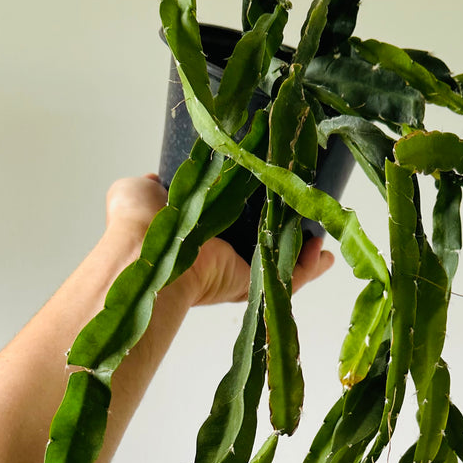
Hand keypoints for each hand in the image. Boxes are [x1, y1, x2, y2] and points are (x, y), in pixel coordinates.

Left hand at [105, 173, 334, 306]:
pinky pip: (289, 279)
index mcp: (198, 238)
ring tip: (322, 238)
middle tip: (306, 220)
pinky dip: (310, 268)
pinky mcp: (253, 283)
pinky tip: (324, 254)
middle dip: (287, 235)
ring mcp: (239, 273)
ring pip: (281, 263)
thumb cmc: (138, 223)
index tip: (272, 198)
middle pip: (263, 246)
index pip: (232, 227)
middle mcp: (220, 259)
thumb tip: (155, 179)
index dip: (253, 214)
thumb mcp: (138, 191)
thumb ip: (150, 185)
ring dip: (304, 252)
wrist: (147, 251)